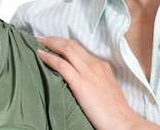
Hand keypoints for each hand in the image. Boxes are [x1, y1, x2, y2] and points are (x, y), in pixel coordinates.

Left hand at [36, 36, 159, 129]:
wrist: (122, 121)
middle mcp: (95, 65)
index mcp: (101, 65)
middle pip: (71, 44)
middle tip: (41, 38)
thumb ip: (94, 79)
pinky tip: (40, 55)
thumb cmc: (114, 110)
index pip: (79, 48)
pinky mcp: (81, 84)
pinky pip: (62, 65)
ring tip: (38, 42)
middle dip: (54, 39)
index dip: (64, 43)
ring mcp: (88, 73)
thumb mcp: (106, 87)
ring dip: (50, 44)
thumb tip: (80, 79)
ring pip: (66, 49)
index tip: (52, 42)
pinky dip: (49, 58)